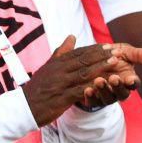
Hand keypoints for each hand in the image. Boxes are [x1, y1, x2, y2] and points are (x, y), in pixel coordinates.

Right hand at [23, 36, 141, 125]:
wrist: (24, 107)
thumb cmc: (38, 87)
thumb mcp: (48, 67)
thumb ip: (61, 52)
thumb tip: (72, 36)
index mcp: (57, 63)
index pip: (78, 53)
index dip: (95, 49)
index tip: (109, 46)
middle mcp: (59, 71)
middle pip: (83, 61)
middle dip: (101, 55)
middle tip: (117, 51)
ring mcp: (60, 84)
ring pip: (84, 74)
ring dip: (101, 67)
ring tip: (115, 63)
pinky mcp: (62, 98)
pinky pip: (80, 91)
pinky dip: (92, 87)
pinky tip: (104, 85)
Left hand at [81, 43, 141, 108]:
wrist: (90, 59)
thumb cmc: (111, 56)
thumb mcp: (125, 52)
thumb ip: (139, 54)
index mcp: (128, 80)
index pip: (133, 84)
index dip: (132, 82)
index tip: (130, 78)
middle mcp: (118, 90)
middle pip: (121, 93)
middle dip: (118, 87)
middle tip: (113, 78)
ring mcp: (105, 95)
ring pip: (107, 98)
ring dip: (103, 91)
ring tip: (98, 81)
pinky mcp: (92, 99)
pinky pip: (92, 102)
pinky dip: (90, 97)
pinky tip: (87, 89)